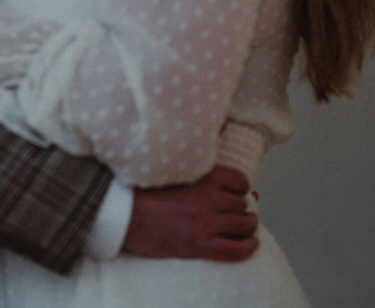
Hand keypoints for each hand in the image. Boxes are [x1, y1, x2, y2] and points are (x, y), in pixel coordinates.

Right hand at [123, 165, 259, 261]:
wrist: (123, 214)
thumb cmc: (143, 189)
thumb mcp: (172, 166)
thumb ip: (196, 155)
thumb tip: (224, 125)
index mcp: (203, 177)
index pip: (240, 181)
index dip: (240, 188)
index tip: (234, 192)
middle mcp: (208, 199)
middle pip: (242, 204)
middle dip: (241, 208)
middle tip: (234, 212)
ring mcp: (204, 224)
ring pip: (244, 225)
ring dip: (247, 226)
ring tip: (243, 226)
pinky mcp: (199, 246)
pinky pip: (236, 249)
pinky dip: (249, 247)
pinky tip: (251, 243)